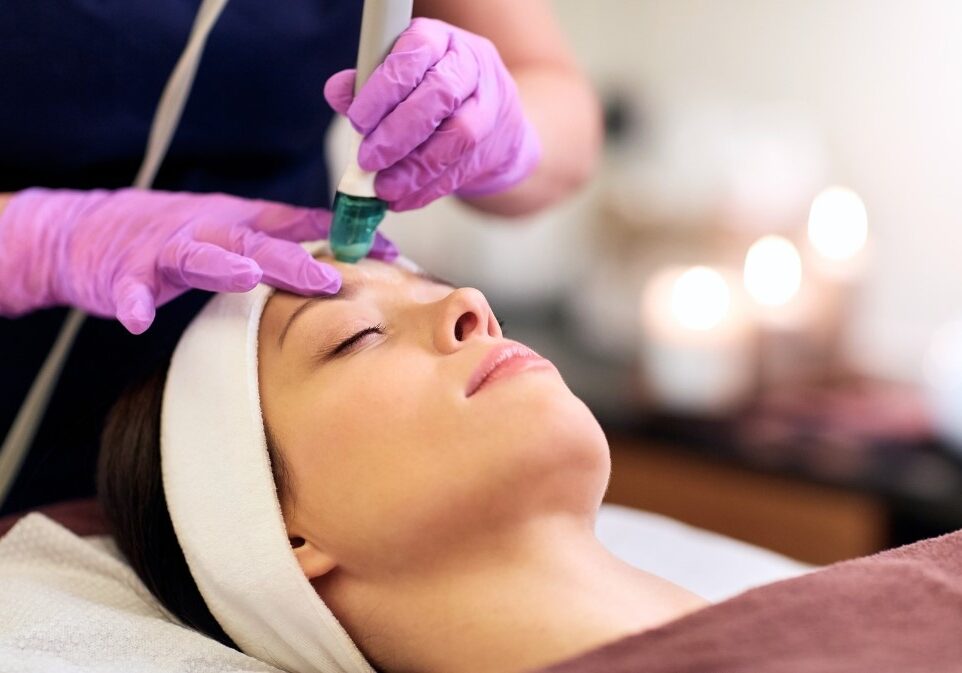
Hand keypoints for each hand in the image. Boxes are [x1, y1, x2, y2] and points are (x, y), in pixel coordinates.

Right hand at [0, 188, 396, 333]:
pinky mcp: (121, 273)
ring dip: (222, 267)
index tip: (389, 256)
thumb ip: (285, 237)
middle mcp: (208, 231)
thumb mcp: (233, 228)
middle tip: (331, 280)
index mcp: (238, 222)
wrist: (83, 232)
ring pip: (197, 256)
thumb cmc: (170, 234)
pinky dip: (134, 301)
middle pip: (256, 243)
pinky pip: (128, 289)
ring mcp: (163, 250)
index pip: (297, 227)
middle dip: (295, 261)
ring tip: (246, 278)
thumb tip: (350, 245)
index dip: (340, 240)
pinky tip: (139, 319)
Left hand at [324, 17, 540, 211]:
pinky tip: (403, 200)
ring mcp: (488, 107)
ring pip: (458, 137)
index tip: (357, 121)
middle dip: (399, 133)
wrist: (493, 119)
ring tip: (384, 189)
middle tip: (368, 160)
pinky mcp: (491, 146)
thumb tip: (337, 92)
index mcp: (441, 41)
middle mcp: (471, 67)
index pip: (415, 54)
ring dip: (415, 169)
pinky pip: (460, 171)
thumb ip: (367, 82)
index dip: (385, 88)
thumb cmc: (432, 91)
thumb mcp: (401, 75)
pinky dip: (427, 190)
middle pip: (440, 94)